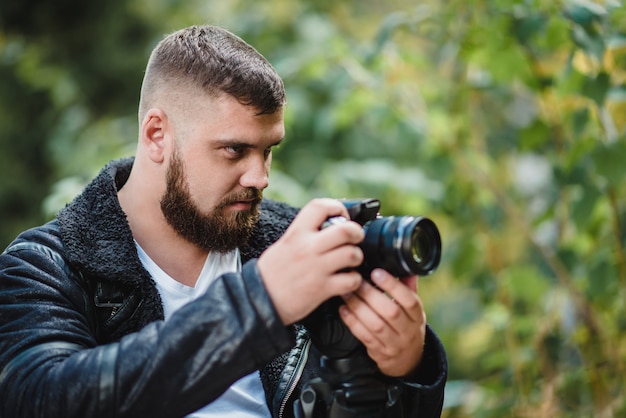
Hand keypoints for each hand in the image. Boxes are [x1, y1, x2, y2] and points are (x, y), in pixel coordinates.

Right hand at [257, 198, 364, 324]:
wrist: (259, 300)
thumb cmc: (273, 272)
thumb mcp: (285, 244)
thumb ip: (305, 233)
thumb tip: (330, 224)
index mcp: (296, 233)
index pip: (321, 206)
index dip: (337, 207)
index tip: (341, 217)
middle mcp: (307, 248)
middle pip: (346, 229)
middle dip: (357, 233)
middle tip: (355, 239)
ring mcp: (316, 268)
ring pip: (353, 254)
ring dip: (357, 257)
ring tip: (350, 261)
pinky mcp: (322, 289)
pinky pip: (352, 280)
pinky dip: (354, 280)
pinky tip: (346, 280)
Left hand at [339, 268, 425, 376]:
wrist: (408, 360)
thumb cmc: (408, 327)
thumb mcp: (413, 310)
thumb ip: (408, 288)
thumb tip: (405, 265)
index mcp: (418, 316)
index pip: (409, 300)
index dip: (393, 286)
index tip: (376, 272)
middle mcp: (408, 331)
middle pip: (391, 312)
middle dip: (370, 295)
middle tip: (356, 281)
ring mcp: (394, 344)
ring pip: (375, 325)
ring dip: (358, 307)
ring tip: (346, 293)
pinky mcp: (379, 352)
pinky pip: (364, 336)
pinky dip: (352, 322)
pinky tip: (344, 310)